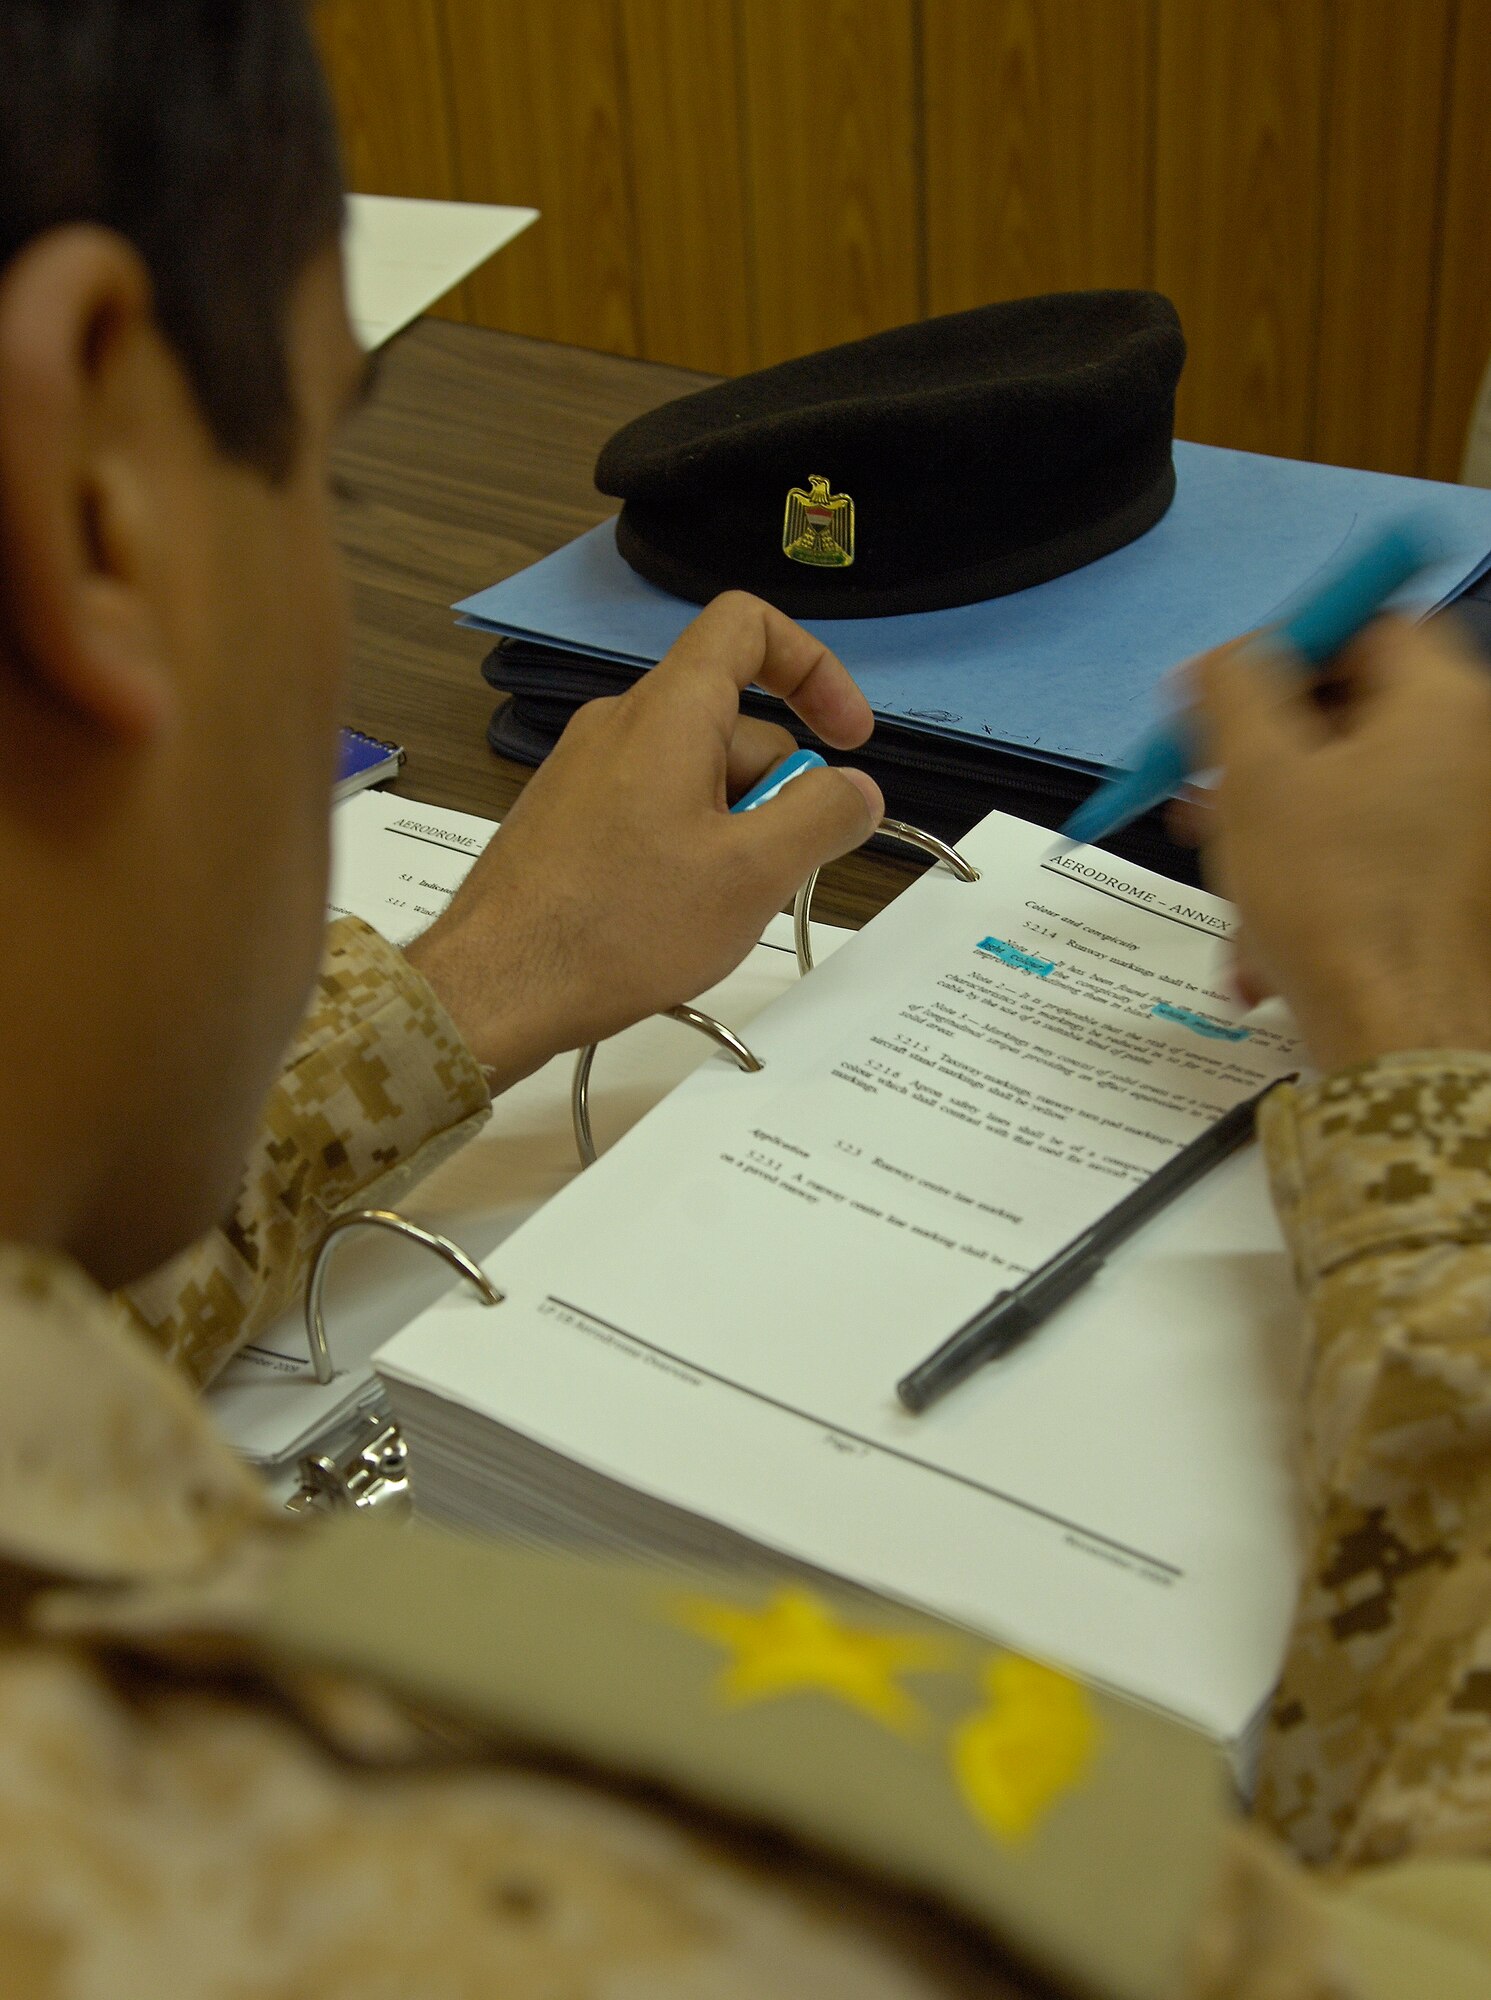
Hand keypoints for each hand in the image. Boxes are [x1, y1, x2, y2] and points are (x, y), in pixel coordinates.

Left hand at [405, 592, 883, 1089]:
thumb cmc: (616, 927)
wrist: (494, 989)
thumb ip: (821, 817)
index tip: (847, 738)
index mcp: (668, 713)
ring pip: (693, 774)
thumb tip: (856, 789)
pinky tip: (676, 917)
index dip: (814, 667)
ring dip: (732, 827)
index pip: (747, 627)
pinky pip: (651, 809)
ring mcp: (586, 773)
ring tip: (720, 906)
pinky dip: (686, 847)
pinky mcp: (567, 821)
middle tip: (777, 868)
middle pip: (730, 721)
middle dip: (776, 787)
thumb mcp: (751, 875)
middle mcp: (620, 725)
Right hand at [1184, 614, 1490, 1071]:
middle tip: (1203, 789)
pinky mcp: (1452, 882)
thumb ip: (1235, 687)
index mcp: (1443, 705)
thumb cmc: (1333, 904)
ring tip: (1224, 875)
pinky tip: (1266, 932)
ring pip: (1348, 792)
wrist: (1399, 1037)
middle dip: (1264, 752)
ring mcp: (1467, 823)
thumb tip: (1230, 657)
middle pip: (1353, 713)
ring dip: (1273, 826)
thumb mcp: (1256, 775)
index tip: (1223, 695)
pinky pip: (1368, 850)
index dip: (1287, 649)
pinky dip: (1310, 875)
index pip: (1367, 626)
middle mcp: (1473, 752)